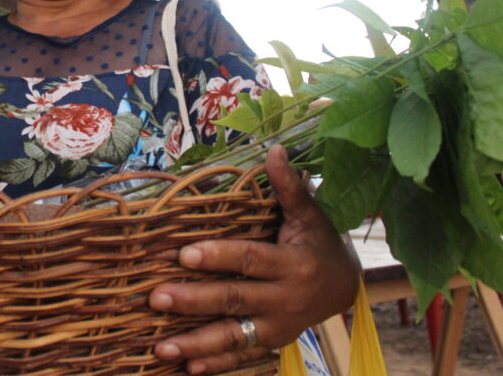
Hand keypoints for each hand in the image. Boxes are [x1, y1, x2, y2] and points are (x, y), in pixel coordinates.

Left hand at [148, 145, 358, 374]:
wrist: (346, 286)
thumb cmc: (317, 242)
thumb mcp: (309, 215)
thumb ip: (289, 187)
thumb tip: (273, 149)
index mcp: (292, 264)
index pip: (249, 260)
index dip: (218, 257)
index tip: (183, 254)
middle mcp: (285, 299)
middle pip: (234, 300)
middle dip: (194, 301)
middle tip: (156, 298)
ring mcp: (279, 327)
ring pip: (234, 337)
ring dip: (196, 344)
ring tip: (160, 347)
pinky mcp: (273, 344)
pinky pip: (243, 357)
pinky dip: (216, 365)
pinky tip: (186, 370)